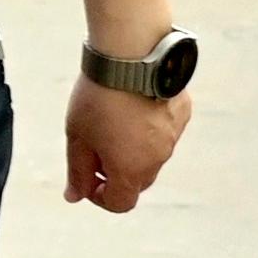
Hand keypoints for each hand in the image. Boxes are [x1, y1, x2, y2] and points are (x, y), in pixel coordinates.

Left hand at [61, 72, 188, 212]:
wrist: (131, 55)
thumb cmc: (99, 97)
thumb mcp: (77, 136)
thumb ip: (78, 171)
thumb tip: (74, 196)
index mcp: (131, 170)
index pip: (120, 202)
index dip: (99, 196)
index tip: (86, 178)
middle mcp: (159, 158)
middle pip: (137, 181)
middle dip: (115, 172)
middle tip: (95, 147)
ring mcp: (174, 136)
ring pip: (153, 154)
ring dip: (133, 149)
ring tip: (111, 119)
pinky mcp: (183, 113)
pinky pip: (165, 130)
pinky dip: (148, 126)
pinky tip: (132, 103)